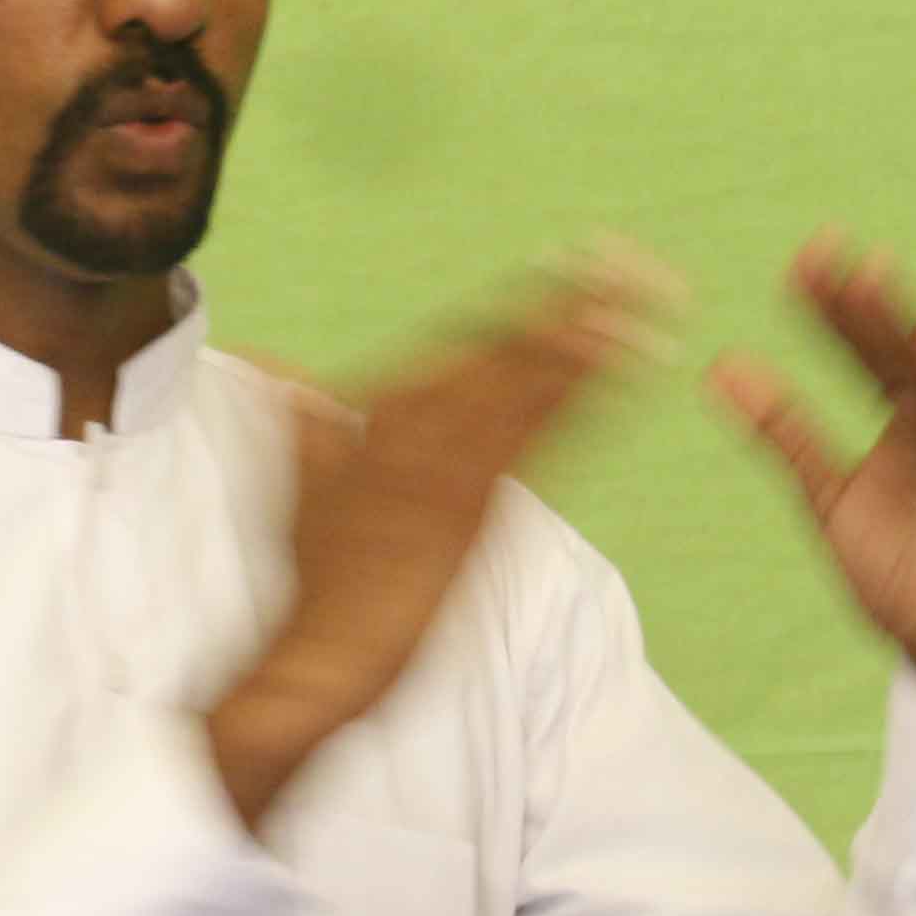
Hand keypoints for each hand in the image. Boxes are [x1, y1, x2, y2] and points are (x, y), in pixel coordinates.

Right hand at [209, 257, 661, 829]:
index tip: (574, 265)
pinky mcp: (474, 515)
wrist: (321, 654)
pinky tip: (622, 373)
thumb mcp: (303, 490)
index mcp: (383, 419)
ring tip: (641, 302)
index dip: (524, 306)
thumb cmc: (313, 580)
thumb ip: (305, 425)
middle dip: (566, 307)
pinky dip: (578, 403)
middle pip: (504, 356)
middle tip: (626, 260)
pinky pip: (534, 447)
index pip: (465, 347)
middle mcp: (419, 434)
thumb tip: (273, 370)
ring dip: (585, 344)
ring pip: (525, 393)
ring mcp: (449, 474)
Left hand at [706, 230, 915, 726]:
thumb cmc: (904, 583)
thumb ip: (785, 436)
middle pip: (914, 357)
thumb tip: (718, 366)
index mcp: (906, 420)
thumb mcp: (833, 504)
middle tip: (848, 262)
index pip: (867, 352)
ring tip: (914, 316)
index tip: (805, 260)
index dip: (838, 311)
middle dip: (884, 315)